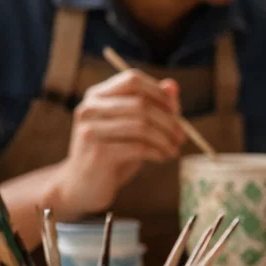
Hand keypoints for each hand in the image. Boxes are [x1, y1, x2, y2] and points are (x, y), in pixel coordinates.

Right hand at [50, 70, 184, 219]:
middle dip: (169, 121)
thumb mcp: (133, 126)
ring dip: (166, 139)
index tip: (176, 111)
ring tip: (173, 149)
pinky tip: (163, 157)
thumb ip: (152, 105)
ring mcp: (91, 130)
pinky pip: (139, 147)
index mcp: (97, 96)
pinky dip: (158, 152)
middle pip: (141, 104)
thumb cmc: (113, 152)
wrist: (83, 186)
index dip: (159, 93)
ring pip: (142, 126)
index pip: (132, 79)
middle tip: (181, 137)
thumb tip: (172, 86)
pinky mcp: (98, 153)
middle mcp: (90, 109)